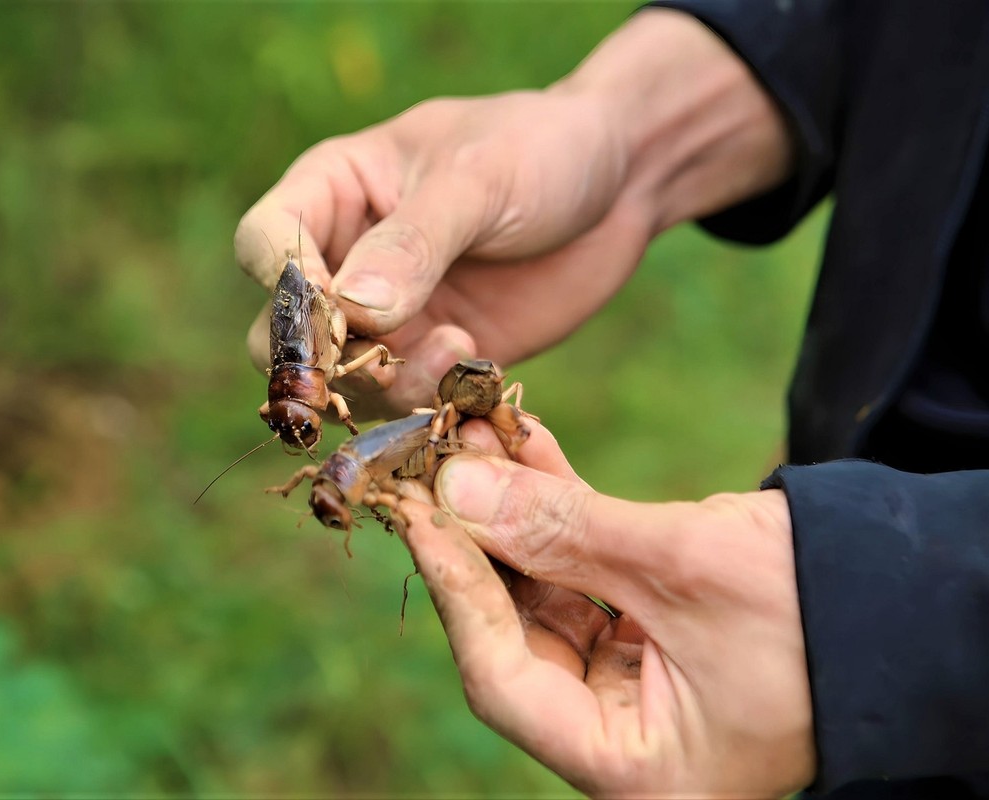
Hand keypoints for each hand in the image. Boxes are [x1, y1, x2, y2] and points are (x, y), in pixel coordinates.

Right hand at [236, 9, 791, 420]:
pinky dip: (428, 404)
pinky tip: (473, 371)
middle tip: (385, 356)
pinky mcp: (433, 359)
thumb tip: (350, 310)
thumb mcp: (478, 180)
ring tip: (457, 348)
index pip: (266, 243)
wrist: (618, 187)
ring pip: (341, 384)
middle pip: (281, 334)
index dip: (285, 284)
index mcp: (334, 191)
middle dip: (325, 359)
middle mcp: (344, 260)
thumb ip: (412, 242)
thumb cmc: (540, 150)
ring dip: (387, 386)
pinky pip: (404, 405)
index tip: (337, 307)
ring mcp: (388, 319)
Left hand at [397, 419, 815, 796]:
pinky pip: (585, 569)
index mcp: (634, 768)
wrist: (929, 598)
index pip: (504, 681)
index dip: (458, 589)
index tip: (419, 511)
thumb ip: (563, 528)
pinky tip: (525, 446)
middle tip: (437, 460)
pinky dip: (558, 510)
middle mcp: (627, 736)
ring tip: (477, 434)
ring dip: (514, 510)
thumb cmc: (826, 609)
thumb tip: (457, 487)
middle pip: (518, 633)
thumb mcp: (685, 565)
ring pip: (547, 592)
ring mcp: (639, 684)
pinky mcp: (654, 632)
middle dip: (479, 537)